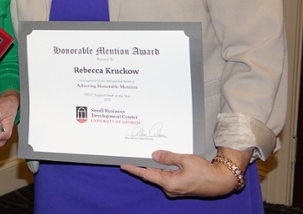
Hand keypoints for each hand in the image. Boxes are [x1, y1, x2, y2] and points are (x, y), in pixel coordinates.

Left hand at [120, 147, 251, 196]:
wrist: (221, 181)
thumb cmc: (205, 172)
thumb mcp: (185, 160)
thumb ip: (168, 157)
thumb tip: (154, 155)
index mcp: (169, 183)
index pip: (147, 175)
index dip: (134, 169)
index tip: (124, 166)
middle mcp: (170, 189)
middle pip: (153, 175)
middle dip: (145, 165)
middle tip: (136, 154)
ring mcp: (175, 189)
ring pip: (161, 175)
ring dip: (157, 166)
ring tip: (151, 155)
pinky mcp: (180, 187)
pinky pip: (168, 177)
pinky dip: (165, 169)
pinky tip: (164, 161)